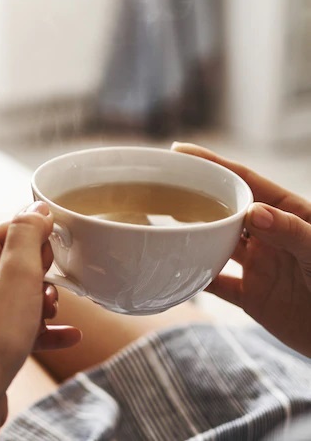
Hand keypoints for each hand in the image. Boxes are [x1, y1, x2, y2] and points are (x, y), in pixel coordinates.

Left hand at [0, 202, 80, 439]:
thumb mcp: (18, 275)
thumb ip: (28, 234)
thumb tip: (37, 207)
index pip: (10, 229)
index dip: (39, 244)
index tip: (53, 264)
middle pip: (11, 263)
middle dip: (39, 278)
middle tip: (49, 296)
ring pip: (12, 296)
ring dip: (40, 305)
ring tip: (52, 317)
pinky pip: (8, 325)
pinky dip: (35, 329)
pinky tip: (67, 338)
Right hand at [172, 143, 310, 356]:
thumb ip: (290, 230)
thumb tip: (251, 211)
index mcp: (288, 214)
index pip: (246, 182)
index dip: (213, 165)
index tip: (181, 152)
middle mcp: (269, 235)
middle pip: (224, 210)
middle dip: (194, 197)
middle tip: (160, 187)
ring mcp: (259, 265)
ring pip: (215, 243)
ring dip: (190, 235)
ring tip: (158, 223)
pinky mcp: (252, 296)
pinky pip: (215, 283)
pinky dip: (193, 278)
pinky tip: (170, 272)